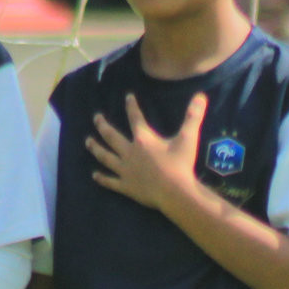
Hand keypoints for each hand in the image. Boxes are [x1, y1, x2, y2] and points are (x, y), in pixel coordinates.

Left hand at [87, 93, 205, 213]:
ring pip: (106, 157)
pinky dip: (102, 178)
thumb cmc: (180, 165)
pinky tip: (94, 175)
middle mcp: (130, 153)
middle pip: (112, 136)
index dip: (131, 106)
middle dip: (102, 125)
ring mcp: (125, 170)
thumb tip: (201, 96)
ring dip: (96, 148)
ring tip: (88, 141)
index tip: (127, 97)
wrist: (174, 193)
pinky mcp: (126, 186)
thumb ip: (193, 117)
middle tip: (96, 117)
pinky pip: (110, 181)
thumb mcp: (188, 138)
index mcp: (143, 140)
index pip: (135, 118)